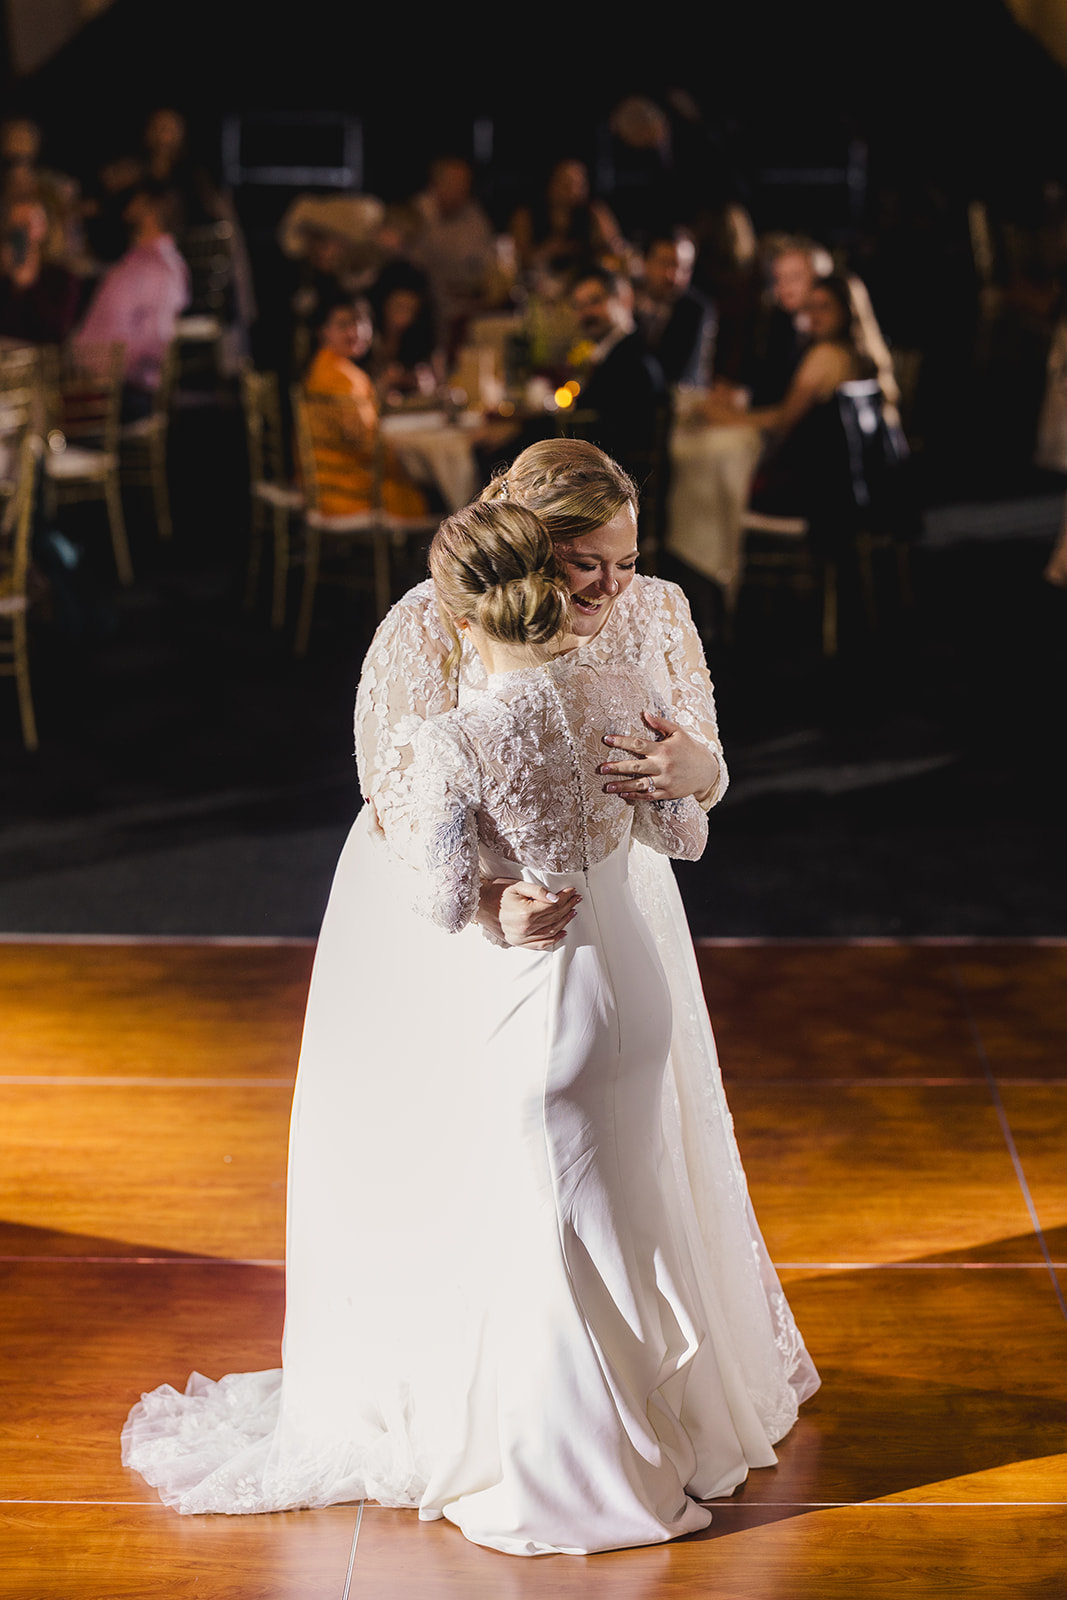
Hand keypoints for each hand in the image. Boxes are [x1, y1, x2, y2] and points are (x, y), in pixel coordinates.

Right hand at [478, 878, 579, 948]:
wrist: (479, 905)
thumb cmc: (497, 893)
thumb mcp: (517, 886)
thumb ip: (538, 891)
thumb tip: (555, 898)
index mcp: (526, 912)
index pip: (553, 906)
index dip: (565, 898)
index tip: (573, 892)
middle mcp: (526, 928)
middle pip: (554, 917)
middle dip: (568, 907)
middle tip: (577, 899)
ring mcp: (522, 937)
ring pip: (551, 931)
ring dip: (564, 921)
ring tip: (573, 912)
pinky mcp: (519, 942)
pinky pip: (541, 944)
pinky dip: (553, 939)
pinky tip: (562, 932)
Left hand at [598, 712, 719, 802]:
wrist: (707, 771)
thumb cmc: (690, 748)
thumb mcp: (678, 732)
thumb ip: (660, 723)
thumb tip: (644, 713)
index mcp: (663, 749)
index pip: (638, 744)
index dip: (621, 741)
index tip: (606, 739)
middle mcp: (663, 766)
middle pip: (636, 766)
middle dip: (617, 767)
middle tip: (601, 768)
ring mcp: (665, 781)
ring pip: (640, 784)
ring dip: (622, 786)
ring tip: (607, 787)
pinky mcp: (667, 793)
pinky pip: (648, 796)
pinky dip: (635, 796)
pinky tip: (623, 795)